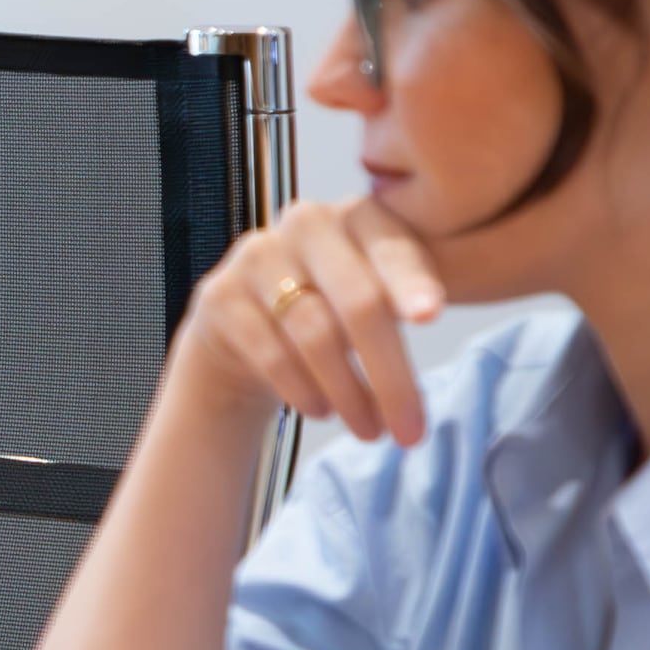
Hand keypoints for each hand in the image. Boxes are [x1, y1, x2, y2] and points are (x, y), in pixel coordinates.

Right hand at [184, 194, 448, 446]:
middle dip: (390, 374)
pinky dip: (303, 390)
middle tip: (411, 432)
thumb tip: (430, 316)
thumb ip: (410, 298)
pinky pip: (270, 352)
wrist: (245, 328)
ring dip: (349, 393)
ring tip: (369, 430)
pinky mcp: (219, 294)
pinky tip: (321, 410)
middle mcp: (307, 224)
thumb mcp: (381, 295)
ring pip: (315, 333)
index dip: (412, 282)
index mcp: (361, 217)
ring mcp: (257, 256)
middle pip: (357, 301)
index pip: (394, 249)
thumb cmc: (334, 310)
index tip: (430, 317)